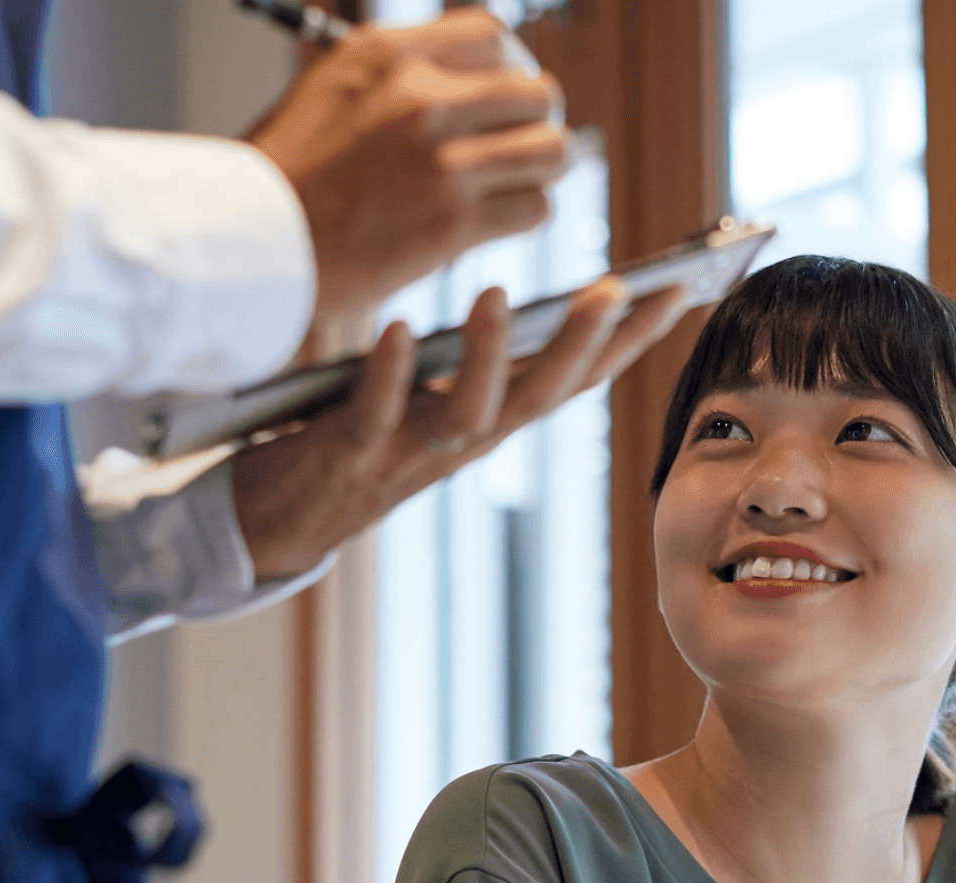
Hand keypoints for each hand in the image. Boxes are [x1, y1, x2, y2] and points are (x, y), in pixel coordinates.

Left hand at [230, 278, 687, 578]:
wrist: (277, 522)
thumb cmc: (355, 442)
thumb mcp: (427, 398)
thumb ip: (467, 360)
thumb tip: (514, 301)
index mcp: (489, 420)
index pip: (576, 378)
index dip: (630, 339)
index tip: (678, 287)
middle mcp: (463, 442)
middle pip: (542, 397)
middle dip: (585, 345)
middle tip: (616, 288)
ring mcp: (409, 452)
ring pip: (469, 414)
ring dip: (487, 357)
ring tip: (497, 293)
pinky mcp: (350, 454)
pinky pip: (374, 416)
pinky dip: (387, 375)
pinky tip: (396, 328)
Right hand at [248, 9, 567, 340]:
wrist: (253, 247)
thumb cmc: (286, 177)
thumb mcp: (331, 89)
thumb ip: (397, 74)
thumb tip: (461, 75)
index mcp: (386, 56)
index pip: (492, 34)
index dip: (511, 66)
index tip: (505, 96)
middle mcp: (419, 98)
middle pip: (535, 93)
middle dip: (533, 124)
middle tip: (515, 150)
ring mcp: (440, 161)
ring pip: (552, 150)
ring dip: (540, 171)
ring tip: (514, 185)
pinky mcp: (453, 221)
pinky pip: (535, 207)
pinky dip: (523, 216)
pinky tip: (494, 222)